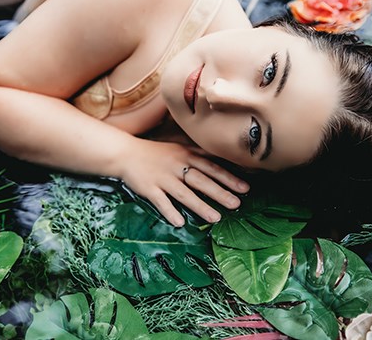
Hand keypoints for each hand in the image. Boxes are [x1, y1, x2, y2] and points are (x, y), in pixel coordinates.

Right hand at [118, 139, 249, 226]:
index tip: (245, 188)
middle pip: (201, 180)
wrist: (126, 153)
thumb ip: (198, 155)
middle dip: (220, 193)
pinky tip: (180, 223)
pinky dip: (170, 212)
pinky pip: (160, 202)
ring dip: (200, 206)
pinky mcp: (148, 188)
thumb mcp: (178, 148)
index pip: (211, 167)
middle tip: (237, 204)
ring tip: (216, 218)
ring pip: (184, 193)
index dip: (229, 177)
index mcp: (186, 155)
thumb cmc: (156, 153)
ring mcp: (162, 178)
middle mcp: (176, 166)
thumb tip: (221, 162)